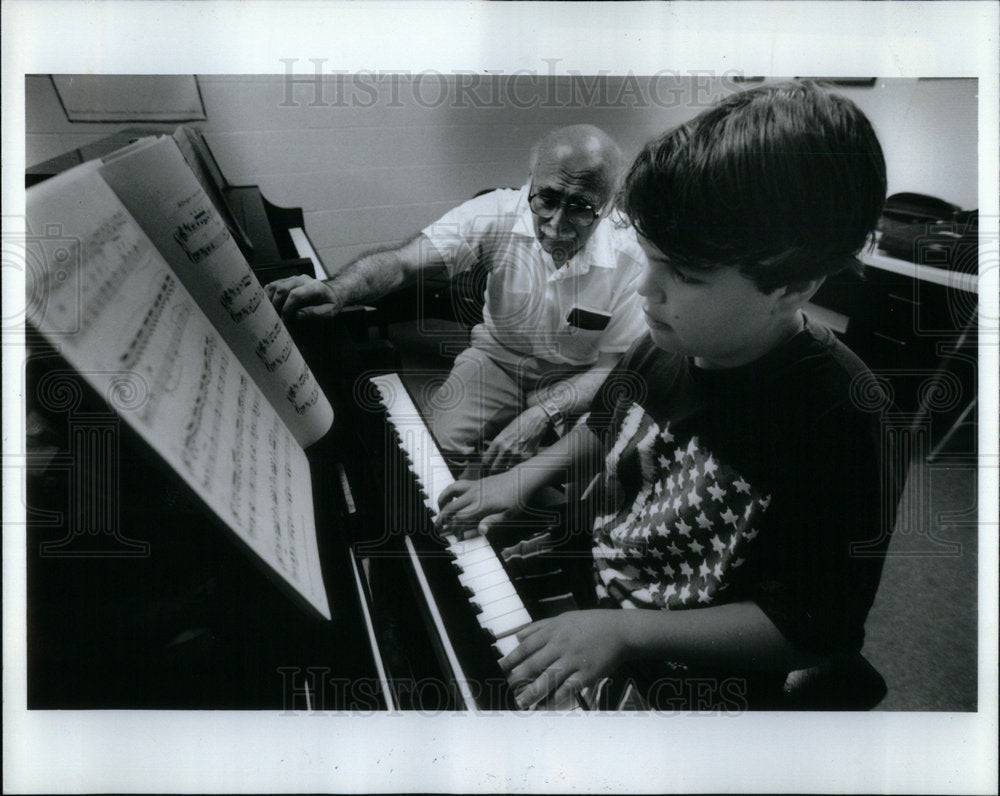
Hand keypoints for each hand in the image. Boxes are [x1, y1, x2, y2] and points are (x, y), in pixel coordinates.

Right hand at [265, 275, 343, 319]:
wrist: (332, 293)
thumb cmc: (330, 304)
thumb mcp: (329, 312)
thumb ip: (314, 313)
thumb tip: (297, 315)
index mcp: (314, 287)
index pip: (295, 294)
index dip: (287, 308)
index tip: (284, 319)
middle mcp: (303, 280)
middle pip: (283, 288)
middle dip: (277, 305)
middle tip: (275, 318)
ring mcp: (294, 278)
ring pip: (276, 285)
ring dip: (270, 300)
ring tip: (271, 313)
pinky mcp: (288, 280)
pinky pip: (274, 284)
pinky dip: (268, 295)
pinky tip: (269, 306)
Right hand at [436, 470, 523, 536]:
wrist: (521, 479)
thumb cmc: (516, 499)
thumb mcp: (509, 515)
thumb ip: (493, 522)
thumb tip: (480, 531)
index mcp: (482, 505)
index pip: (461, 518)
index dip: (455, 528)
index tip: (455, 536)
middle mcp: (475, 494)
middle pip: (452, 506)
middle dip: (442, 518)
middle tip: (438, 527)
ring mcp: (474, 486)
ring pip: (451, 491)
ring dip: (442, 501)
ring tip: (440, 510)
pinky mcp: (475, 482)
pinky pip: (457, 485)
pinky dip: (449, 491)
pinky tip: (450, 499)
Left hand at [480, 405, 550, 474]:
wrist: (535, 421)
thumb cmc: (518, 425)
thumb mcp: (503, 434)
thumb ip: (495, 446)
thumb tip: (488, 457)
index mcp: (498, 442)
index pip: (486, 461)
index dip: (485, 466)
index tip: (486, 467)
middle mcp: (506, 449)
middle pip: (494, 469)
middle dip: (492, 471)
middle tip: (493, 472)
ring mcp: (517, 454)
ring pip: (506, 470)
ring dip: (505, 470)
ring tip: (505, 467)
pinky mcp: (526, 457)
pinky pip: (517, 467)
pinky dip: (515, 466)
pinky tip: (516, 462)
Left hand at [500, 610, 628, 708]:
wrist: (620, 630)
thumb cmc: (590, 623)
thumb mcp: (562, 618)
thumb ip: (538, 627)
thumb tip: (517, 636)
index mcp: (553, 631)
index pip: (526, 647)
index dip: (511, 659)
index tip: (499, 669)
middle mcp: (561, 645)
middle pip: (534, 664)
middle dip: (517, 678)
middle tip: (505, 688)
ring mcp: (574, 659)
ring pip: (549, 678)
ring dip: (533, 692)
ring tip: (521, 702)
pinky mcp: (587, 673)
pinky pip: (569, 688)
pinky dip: (557, 698)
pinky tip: (546, 706)